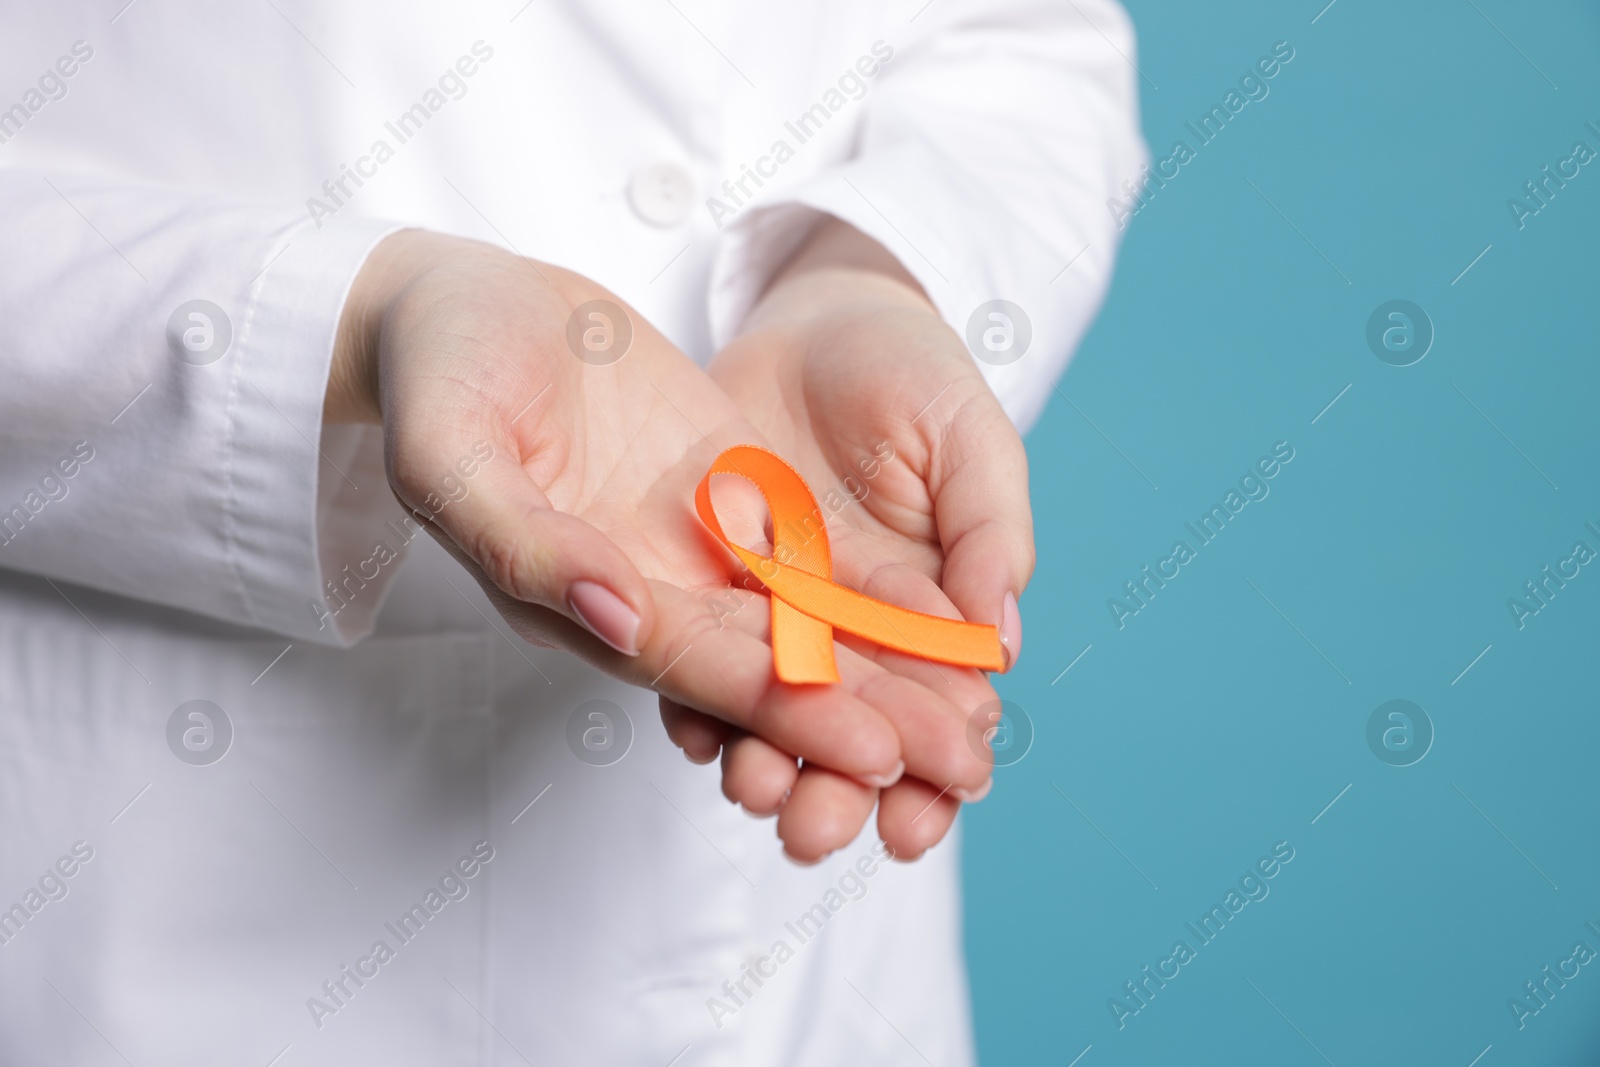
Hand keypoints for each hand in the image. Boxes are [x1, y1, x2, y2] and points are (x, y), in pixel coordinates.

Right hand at [326, 230, 995, 853]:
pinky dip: (875, 586)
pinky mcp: (725, 492)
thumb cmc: (435, 371)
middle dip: (867, 715)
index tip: (880, 751)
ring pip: (803, 620)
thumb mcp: (451, 453)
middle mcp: (647, 589)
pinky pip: (810, 549)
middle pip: (770, 666)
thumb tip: (614, 611)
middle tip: (965, 763)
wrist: (458, 305)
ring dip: (888, 667)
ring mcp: (689, 544)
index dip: (790, 711)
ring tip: (979, 709)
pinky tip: (949, 611)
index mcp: (578, 600)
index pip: (700, 670)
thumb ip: (520, 540)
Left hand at [663, 218, 1035, 861]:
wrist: (819, 313)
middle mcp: (853, 627)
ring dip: (766, 760)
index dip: (933, 770)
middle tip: (817, 832)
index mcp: (931, 610)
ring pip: (774, 705)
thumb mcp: (970, 440)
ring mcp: (780, 609)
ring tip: (756, 792)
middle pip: (850, 728)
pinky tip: (692, 730)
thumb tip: (998, 646)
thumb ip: (986, 534)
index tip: (922, 820)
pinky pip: (700, 649)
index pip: (939, 711)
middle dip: (838, 789)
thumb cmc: (917, 373)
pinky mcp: (708, 579)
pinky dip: (697, 695)